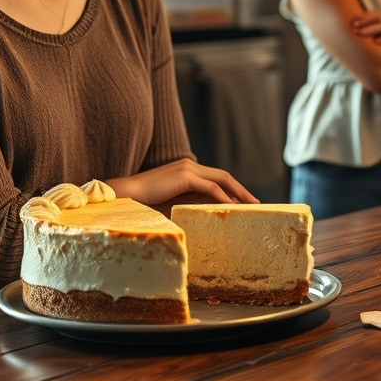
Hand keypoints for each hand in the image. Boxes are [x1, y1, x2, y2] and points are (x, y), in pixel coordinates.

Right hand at [108, 158, 259, 207]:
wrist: (124, 196)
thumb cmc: (145, 203)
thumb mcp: (174, 203)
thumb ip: (191, 203)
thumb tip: (210, 215)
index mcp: (187, 170)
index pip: (216, 178)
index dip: (233, 189)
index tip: (245, 202)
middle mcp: (189, 165)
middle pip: (223, 176)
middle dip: (241, 190)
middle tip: (256, 203)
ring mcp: (187, 168)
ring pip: (221, 179)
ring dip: (238, 192)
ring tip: (250, 206)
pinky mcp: (183, 176)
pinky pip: (210, 187)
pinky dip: (223, 197)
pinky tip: (232, 207)